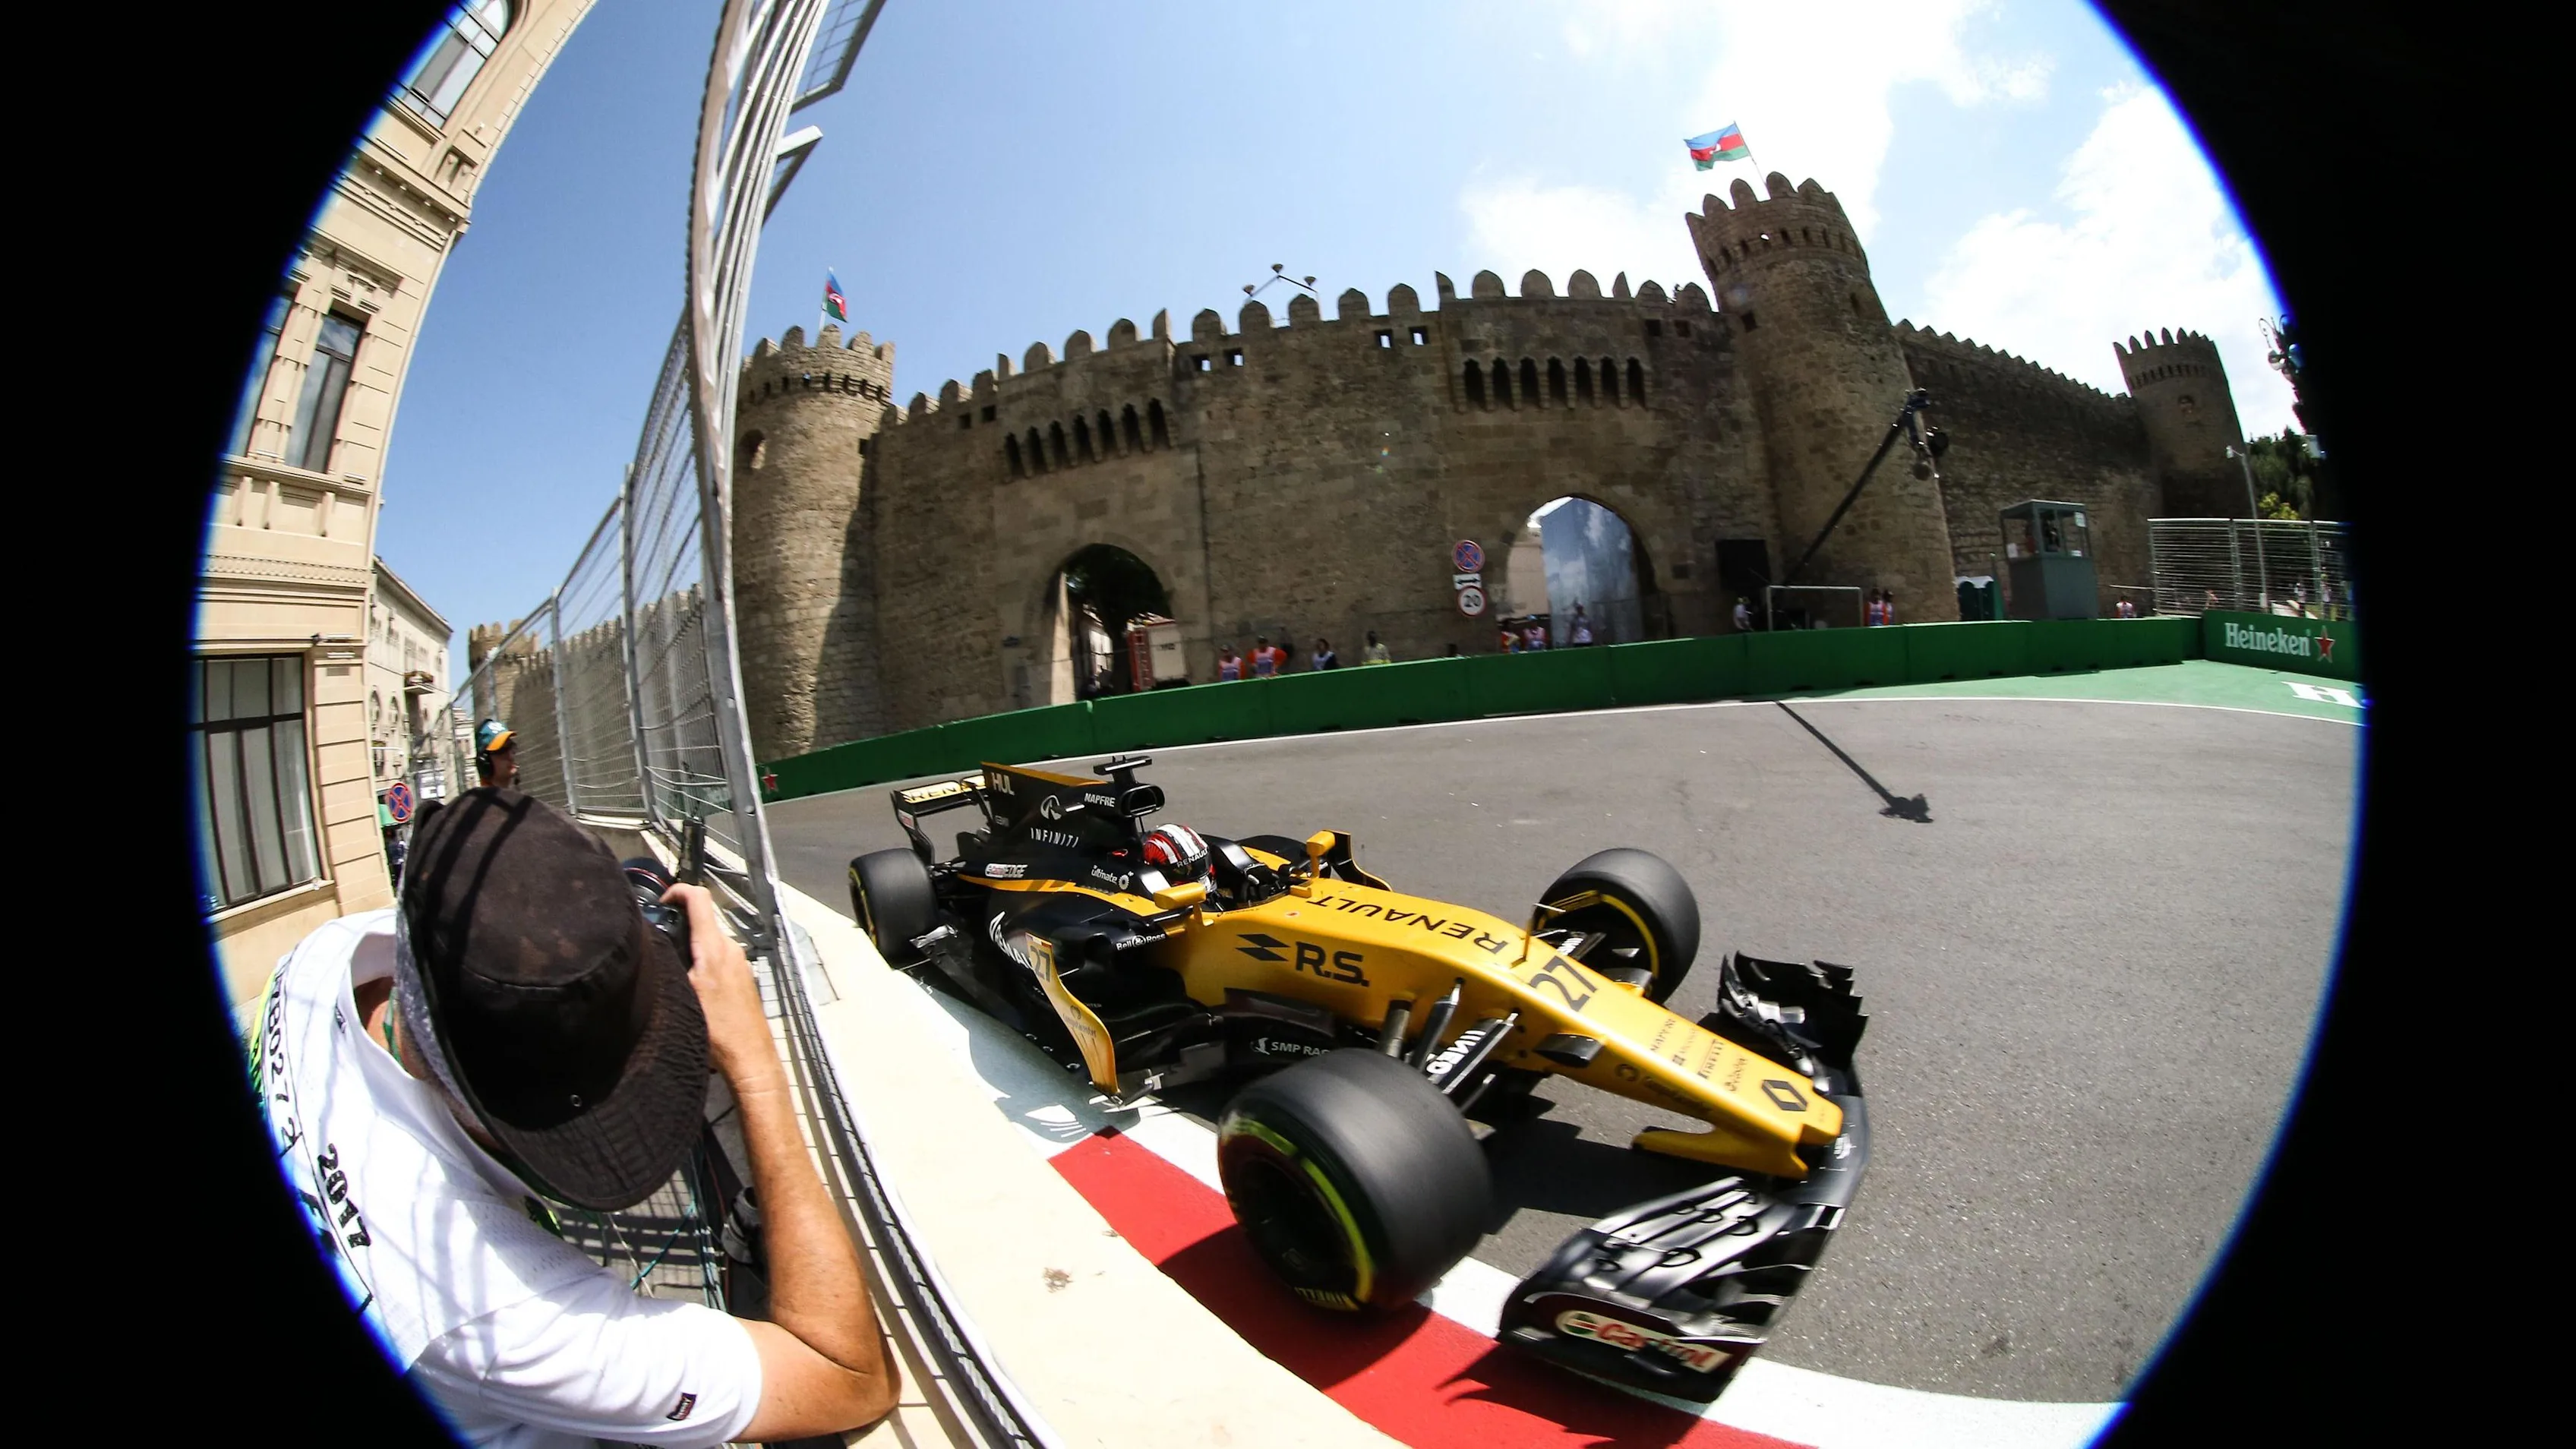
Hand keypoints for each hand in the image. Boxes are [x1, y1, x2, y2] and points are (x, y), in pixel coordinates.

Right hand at [664, 883, 780, 1085]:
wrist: (749, 1056)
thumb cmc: (716, 1030)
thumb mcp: (683, 994)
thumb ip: (670, 963)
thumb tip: (653, 944)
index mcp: (714, 948)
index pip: (698, 899)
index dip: (677, 891)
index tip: (660, 902)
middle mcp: (731, 948)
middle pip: (702, 920)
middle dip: (678, 925)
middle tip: (656, 942)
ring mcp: (739, 962)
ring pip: (709, 940)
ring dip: (689, 945)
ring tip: (669, 966)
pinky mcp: (742, 976)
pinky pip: (718, 956)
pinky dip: (701, 960)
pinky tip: (689, 983)